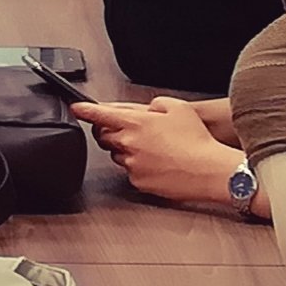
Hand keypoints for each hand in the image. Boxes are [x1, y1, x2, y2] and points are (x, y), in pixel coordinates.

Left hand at [70, 96, 246, 206]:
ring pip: (118, 155)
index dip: (84, 110)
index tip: (76, 109)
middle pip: (104, 136)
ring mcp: (132, 164)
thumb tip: (146, 109)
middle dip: (109, 131)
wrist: (209, 170)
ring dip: (127, 150)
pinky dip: (139, 167)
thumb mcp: (177, 107)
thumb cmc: (197, 140)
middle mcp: (128, 144)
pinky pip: (131, 172)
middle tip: (127, 130)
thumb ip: (154, 103)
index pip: (99, 114)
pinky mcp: (138, 182)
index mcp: (135, 123)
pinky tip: (158, 164)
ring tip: (153, 149)